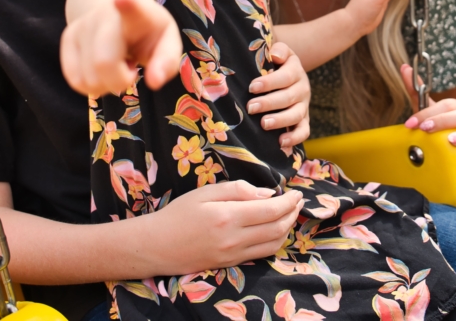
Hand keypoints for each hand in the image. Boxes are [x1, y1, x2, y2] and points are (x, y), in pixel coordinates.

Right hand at [61, 0, 181, 96]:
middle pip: (103, 62)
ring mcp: (82, 25)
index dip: (127, 4)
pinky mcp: (67, 38)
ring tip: (117, 64)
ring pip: (88, 78)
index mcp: (137, 11)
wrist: (117, 5)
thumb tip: (154, 82)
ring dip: (106, 84)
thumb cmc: (146, 30)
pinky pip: (76, 81)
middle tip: (131, 69)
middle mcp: (104, 14)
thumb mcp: (166, 42)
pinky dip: (92, 85)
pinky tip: (102, 70)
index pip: (131, 6)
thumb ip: (167, 62)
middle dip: (120, 80)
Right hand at [148, 181, 302, 272]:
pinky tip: (277, 230)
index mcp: (228, 217)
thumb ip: (238, 190)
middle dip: (293, 213)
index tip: (297, 192)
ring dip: (288, 228)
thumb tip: (268, 193)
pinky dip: (275, 241)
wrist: (157, 246)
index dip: (289, 201)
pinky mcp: (231, 264)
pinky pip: (262, 254)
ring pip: (273, 244)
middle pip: (277, 228)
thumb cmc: (178, 214)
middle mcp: (234, 239)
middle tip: (298, 201)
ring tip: (291, 214)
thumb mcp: (205, 192)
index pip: (271, 209)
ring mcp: (234, 255)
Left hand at [247, 42, 309, 147]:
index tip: (252, 87)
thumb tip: (276, 56)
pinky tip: (280, 143)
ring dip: (280, 120)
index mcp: (295, 70)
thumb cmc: (275, 62)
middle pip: (288, 97)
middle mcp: (302, 88)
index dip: (269, 83)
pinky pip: (303, 131)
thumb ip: (278, 49)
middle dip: (269, 103)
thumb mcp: (279, 50)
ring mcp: (304, 105)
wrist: (288, 70)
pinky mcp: (303, 120)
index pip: (285, 77)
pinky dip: (294, 138)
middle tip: (251, 107)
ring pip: (296, 115)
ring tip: (263, 124)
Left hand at [400, 64, 455, 173]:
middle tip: (425, 128)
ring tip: (452, 141)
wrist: (450, 154)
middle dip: (444, 121)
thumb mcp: (427, 112)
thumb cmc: (439, 129)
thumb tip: (405, 67)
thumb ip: (416, 91)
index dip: (429, 113)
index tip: (410, 123)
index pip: (448, 105)